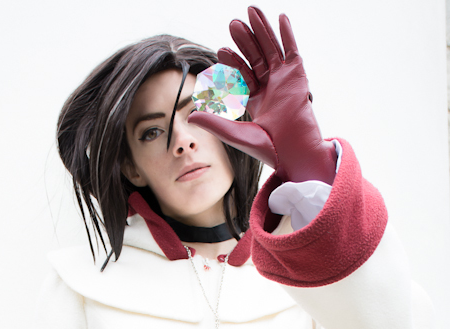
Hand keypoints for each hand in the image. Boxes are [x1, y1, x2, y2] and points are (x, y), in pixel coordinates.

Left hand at [189, 7, 336, 184]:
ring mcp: (285, 81)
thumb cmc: (267, 149)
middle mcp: (271, 88)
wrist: (292, 153)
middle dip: (245, 40)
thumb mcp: (235, 133)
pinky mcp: (298, 76)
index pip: (243, 74)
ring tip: (251, 11)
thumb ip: (214, 122)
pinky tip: (280, 17)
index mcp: (257, 100)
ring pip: (272, 49)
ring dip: (262, 30)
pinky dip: (287, 34)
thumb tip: (190, 117)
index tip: (221, 50)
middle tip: (233, 24)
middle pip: (256, 57)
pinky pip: (292, 50)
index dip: (233, 61)